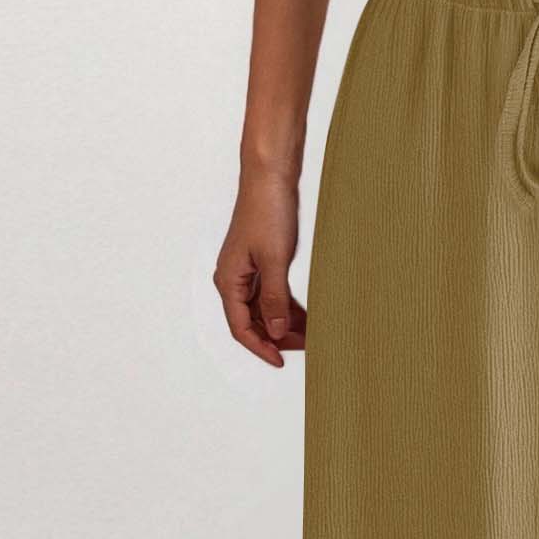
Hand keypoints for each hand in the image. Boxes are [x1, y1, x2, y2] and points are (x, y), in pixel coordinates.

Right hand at [214, 171, 304, 366]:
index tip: (281, 361)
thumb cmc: (267, 212)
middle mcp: (233, 279)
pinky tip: (306, 314)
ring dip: (285, 322)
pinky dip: (287, 305)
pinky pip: (271, 293)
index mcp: (228, 281)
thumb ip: (275, 299)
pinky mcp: (260, 262)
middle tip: (305, 346)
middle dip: (278, 337)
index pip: (242, 328)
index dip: (262, 347)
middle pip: (253, 321)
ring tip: (311, 332)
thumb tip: (276, 332)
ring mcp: (247, 271)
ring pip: (264, 308)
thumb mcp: (274, 261)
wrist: (270, 177)